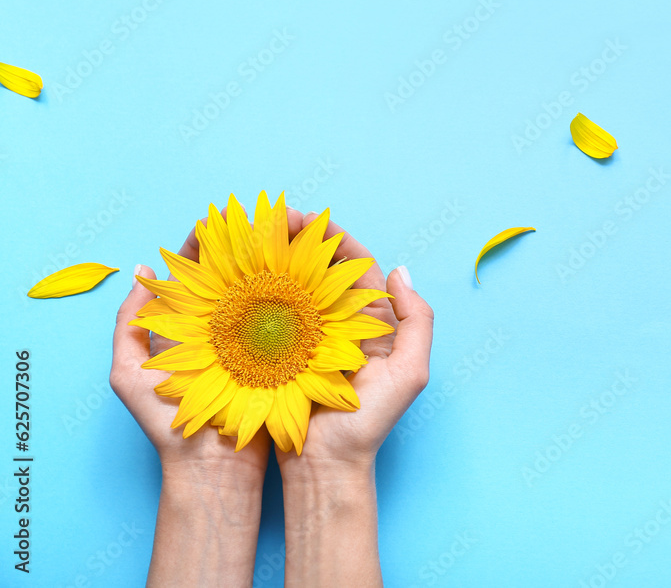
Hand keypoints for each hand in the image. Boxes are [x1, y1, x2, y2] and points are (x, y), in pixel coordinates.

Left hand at [111, 210, 269, 587]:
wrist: (213, 470)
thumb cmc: (169, 427)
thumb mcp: (130, 374)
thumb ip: (130, 324)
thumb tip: (142, 272)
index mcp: (186, 325)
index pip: (194, 270)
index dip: (205, 241)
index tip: (221, 216)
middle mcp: (221, 327)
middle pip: (235, 271)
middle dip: (250, 241)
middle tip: (268, 215)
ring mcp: (252, 340)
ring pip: (267, 289)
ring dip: (279, 260)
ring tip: (292, 233)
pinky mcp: (279, 356)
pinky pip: (291, 317)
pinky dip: (301, 293)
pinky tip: (310, 273)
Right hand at [276, 211, 433, 587]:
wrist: (326, 468)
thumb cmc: (370, 424)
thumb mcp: (410, 373)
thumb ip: (417, 321)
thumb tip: (399, 270)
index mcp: (372, 321)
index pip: (354, 264)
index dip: (332, 237)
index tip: (304, 217)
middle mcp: (340, 323)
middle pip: (319, 268)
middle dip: (296, 239)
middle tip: (267, 220)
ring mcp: (308, 337)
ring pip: (291, 286)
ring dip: (272, 260)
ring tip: (248, 237)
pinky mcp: (279, 353)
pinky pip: (268, 315)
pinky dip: (255, 293)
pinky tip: (237, 278)